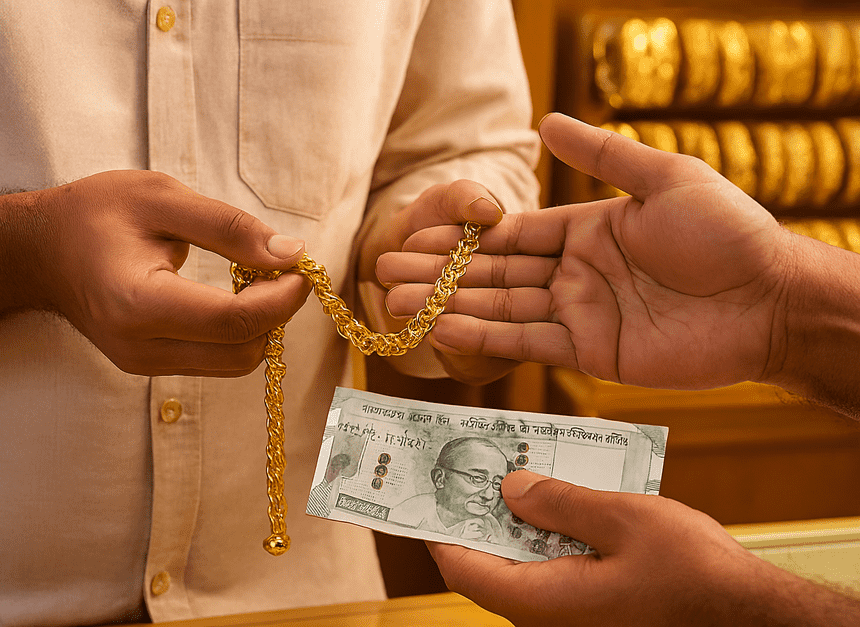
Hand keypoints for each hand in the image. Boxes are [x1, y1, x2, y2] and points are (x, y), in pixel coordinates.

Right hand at [37, 170, 308, 375]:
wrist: (41, 251)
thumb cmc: (97, 214)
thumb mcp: (163, 198)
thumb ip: (229, 227)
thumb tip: (291, 254)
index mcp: (138, 303)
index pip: (232, 321)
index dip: (281, 299)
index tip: (300, 266)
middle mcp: (140, 347)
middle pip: (241, 352)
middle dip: (277, 313)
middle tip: (283, 268)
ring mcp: (143, 364)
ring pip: (234, 364)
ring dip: (261, 326)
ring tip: (259, 278)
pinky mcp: (151, 367)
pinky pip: (216, 361)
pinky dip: (240, 333)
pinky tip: (236, 296)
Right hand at [379, 114, 793, 388]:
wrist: (768, 299)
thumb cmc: (727, 232)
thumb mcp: (664, 177)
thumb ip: (601, 154)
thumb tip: (545, 120)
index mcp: (585, 230)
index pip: (509, 232)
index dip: (460, 235)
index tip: (414, 235)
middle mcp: (575, 273)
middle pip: (494, 272)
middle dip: (440, 273)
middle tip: (385, 273)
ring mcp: (580, 314)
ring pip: (501, 307)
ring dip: (448, 305)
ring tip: (397, 303)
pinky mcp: (591, 353)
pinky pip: (528, 343)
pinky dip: (485, 337)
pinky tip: (443, 328)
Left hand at [428, 470, 858, 626]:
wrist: (754, 619)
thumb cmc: (696, 577)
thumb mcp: (623, 521)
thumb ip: (560, 502)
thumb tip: (510, 489)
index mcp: (542, 600)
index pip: (461, 565)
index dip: (434, 526)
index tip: (418, 490)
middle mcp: (548, 614)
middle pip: (488, 561)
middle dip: (474, 512)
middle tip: (463, 465)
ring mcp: (572, 612)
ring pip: (522, 561)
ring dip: (512, 518)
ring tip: (508, 469)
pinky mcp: (595, 606)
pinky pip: (553, 566)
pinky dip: (546, 531)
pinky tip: (557, 494)